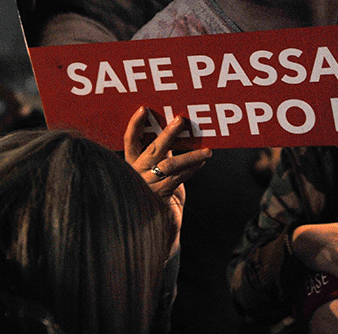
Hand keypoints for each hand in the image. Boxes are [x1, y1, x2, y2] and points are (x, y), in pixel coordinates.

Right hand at [124, 107, 211, 241]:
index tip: (144, 109)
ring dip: (190, 155)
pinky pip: (177, 179)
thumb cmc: (161, 195)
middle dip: (167, 133)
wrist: (158, 229)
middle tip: (180, 119)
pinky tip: (202, 163)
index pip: (130, 141)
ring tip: (207, 150)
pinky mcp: (159, 197)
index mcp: (133, 163)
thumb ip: (162, 154)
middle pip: (152, 149)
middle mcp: (137, 173)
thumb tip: (175, 131)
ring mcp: (147, 186)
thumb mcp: (159, 170)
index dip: (135, 125)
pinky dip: (191, 170)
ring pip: (169, 165)